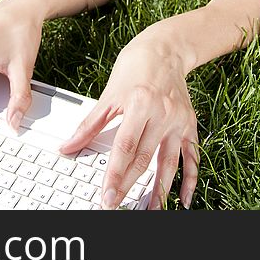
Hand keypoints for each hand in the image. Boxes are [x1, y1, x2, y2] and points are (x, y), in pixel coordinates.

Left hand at [59, 25, 199, 209]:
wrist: (166, 49)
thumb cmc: (135, 66)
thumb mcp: (109, 93)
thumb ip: (90, 124)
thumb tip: (68, 146)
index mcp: (139, 104)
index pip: (125, 148)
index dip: (114, 175)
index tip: (106, 195)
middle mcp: (162, 114)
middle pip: (144, 159)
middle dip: (129, 186)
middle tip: (116, 206)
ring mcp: (178, 121)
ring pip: (169, 162)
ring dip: (160, 190)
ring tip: (150, 210)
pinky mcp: (190, 124)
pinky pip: (191, 155)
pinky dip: (190, 178)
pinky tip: (184, 198)